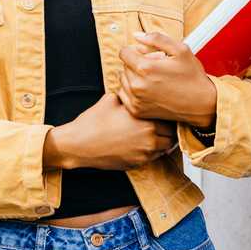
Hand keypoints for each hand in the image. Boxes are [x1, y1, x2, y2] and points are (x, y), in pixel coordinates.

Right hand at [48, 93, 177, 170]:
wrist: (79, 145)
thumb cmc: (93, 121)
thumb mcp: (112, 99)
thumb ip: (129, 94)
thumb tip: (137, 86)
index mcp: (144, 117)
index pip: (169, 116)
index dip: (168, 112)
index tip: (166, 109)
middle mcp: (148, 136)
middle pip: (172, 133)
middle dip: (170, 127)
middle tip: (166, 122)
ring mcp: (144, 152)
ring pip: (167, 147)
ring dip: (165, 140)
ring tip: (160, 133)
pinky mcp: (138, 163)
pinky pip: (155, 157)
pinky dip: (156, 150)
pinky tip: (148, 142)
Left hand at [117, 31, 217, 127]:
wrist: (201, 104)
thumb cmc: (192, 77)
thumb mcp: (180, 50)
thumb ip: (156, 38)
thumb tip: (136, 35)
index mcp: (145, 68)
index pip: (124, 52)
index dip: (135, 50)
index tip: (146, 54)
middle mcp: (137, 85)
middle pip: (123, 66)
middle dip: (136, 63)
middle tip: (154, 67)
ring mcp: (136, 100)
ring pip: (123, 81)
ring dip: (133, 77)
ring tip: (152, 79)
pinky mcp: (136, 111)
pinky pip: (123, 95)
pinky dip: (131, 91)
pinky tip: (147, 90)